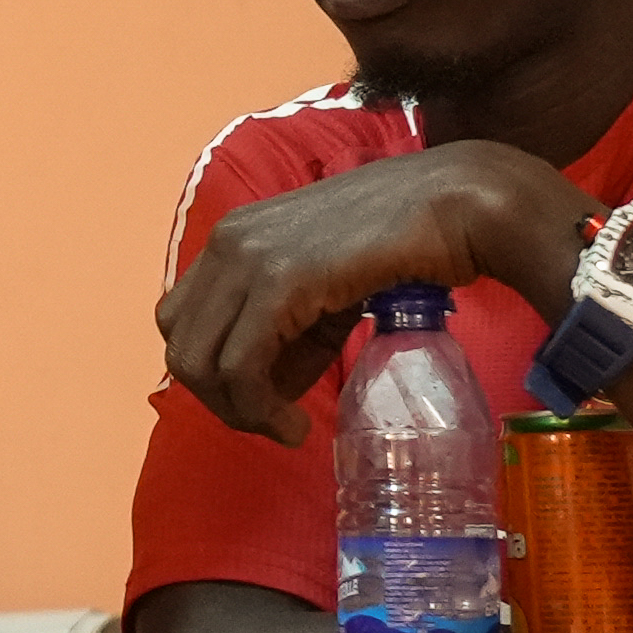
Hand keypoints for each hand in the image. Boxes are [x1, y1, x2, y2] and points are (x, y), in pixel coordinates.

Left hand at [158, 143, 592, 445]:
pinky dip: (259, 409)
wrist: (452, 205)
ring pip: (198, 363)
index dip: (213, 371)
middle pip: (180, 346)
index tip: (262, 398)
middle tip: (272, 422)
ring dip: (238, 412)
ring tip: (287, 426)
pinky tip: (297, 425)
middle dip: (219, 400)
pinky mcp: (278, 282)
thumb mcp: (324, 291)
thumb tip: (262, 396)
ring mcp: (247, 258)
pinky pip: (241, 367)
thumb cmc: (402, 243)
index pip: (183, 321)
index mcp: (231, 238)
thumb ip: (286, 336)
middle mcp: (226, 243)